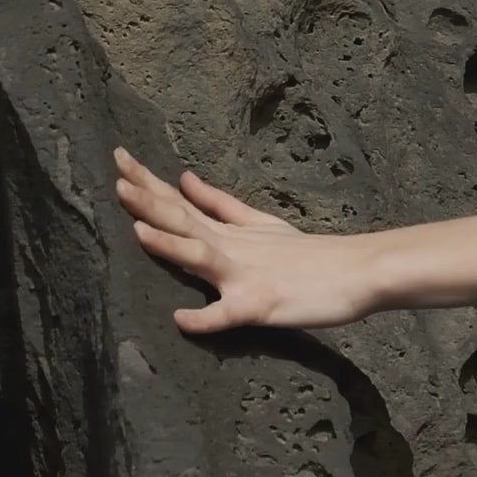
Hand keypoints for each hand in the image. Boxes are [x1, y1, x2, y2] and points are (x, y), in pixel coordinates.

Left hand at [112, 148, 380, 332]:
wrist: (359, 272)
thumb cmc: (311, 254)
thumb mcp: (261, 224)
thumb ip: (220, 205)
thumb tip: (183, 179)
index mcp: (229, 232)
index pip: (181, 202)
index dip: (148, 181)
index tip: (118, 157)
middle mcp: (233, 248)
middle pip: (184, 221)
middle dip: (148, 201)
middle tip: (117, 176)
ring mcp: (247, 275)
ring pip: (203, 257)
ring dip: (171, 245)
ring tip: (139, 230)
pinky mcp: (262, 304)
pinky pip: (230, 314)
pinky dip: (206, 317)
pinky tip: (181, 319)